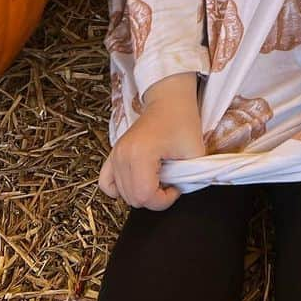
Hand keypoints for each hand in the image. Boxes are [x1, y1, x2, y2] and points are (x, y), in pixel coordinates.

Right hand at [98, 77, 203, 210]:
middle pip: (133, 198)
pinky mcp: (113, 153)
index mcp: (140, 154)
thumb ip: (190, 177)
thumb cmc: (182, 120)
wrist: (169, 100)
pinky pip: (106, 183)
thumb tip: (181, 193)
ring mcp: (115, 154)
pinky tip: (136, 182)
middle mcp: (122, 155)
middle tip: (169, 182)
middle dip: (154, 198)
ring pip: (122, 194)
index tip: (176, 186)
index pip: (145, 196)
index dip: (164, 200)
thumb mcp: (194, 150)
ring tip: (157, 179)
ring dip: (141, 193)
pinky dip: (120, 189)